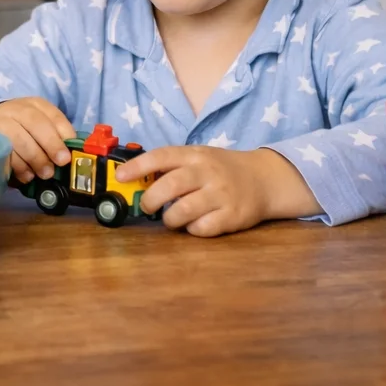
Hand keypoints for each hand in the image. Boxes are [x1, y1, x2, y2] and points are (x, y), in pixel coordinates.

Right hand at [0, 97, 74, 184]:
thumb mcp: (40, 126)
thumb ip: (56, 136)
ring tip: (45, 174)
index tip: (69, 153)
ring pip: (19, 138)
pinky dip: (18, 166)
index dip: (64, 134)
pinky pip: (4, 152)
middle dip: (50, 144)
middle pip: (35, 123)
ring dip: (35, 158)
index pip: (53, 115)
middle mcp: (17, 109)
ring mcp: (0, 121)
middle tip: (60, 163)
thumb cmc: (22, 129)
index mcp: (35, 104)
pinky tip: (27, 176)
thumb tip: (71, 156)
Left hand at [114, 146, 313, 236]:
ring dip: (169, 219)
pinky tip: (193, 225)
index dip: (138, 166)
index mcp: (195, 155)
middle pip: (170, 186)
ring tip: (170, 219)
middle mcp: (207, 172)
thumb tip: (134, 177)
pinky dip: (191, 230)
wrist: (265, 179)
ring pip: (183, 211)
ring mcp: (222, 194)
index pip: (161, 156)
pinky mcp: (233, 216)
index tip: (120, 176)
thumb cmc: (222, 169)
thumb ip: (173, 165)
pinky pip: (203, 228)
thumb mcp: (199, 157)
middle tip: (146, 206)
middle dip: (150, 200)